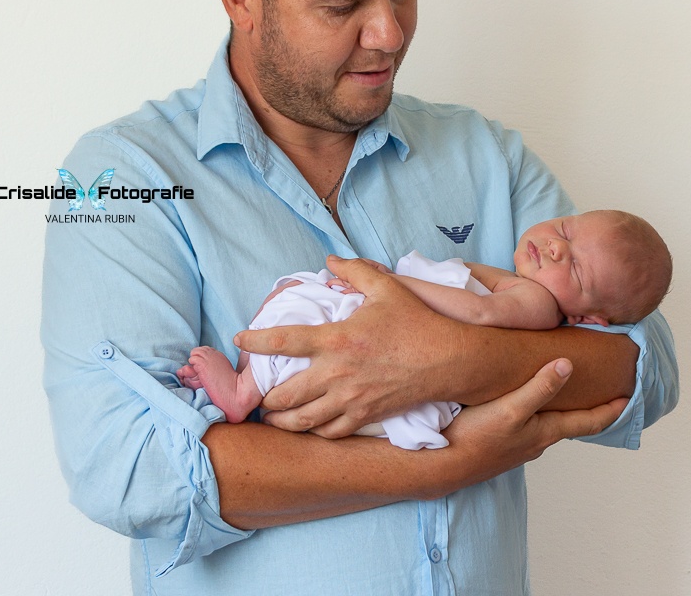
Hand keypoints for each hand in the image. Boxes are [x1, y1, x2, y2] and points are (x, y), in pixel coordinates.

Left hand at [234, 255, 458, 437]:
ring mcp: (351, 399)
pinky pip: (329, 432)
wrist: (449, 360)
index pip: (283, 340)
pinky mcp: (365, 416)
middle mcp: (338, 373)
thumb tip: (330, 259)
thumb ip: (355, 271)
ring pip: (302, 420)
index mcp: (337, 338)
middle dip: (265, 398)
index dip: (255, 340)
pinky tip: (309, 425)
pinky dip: (314, 431)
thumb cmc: (417, 322)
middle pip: (285, 394)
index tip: (240, 339)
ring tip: (273, 417)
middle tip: (258, 394)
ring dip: (281, 421)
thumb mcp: (387, 288)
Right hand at [437, 359, 628, 490]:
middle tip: (602, 391)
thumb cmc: (475, 438)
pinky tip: (524, 402)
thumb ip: (539, 388)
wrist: (442, 466)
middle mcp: (536, 441)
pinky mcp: (499, 443)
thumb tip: (568, 366)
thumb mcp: (510, 409)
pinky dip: (536, 411)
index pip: (588, 421)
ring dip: (561, 409)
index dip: (610, 410)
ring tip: (566, 390)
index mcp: (545, 432)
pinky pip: (526, 424)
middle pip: (570, 422)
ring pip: (547, 423)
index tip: (630, 397)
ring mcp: (517, 445)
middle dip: (588, 408)